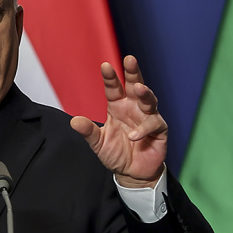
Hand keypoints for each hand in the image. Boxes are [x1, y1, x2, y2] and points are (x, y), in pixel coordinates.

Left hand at [70, 55, 166, 187]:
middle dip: (133, 73)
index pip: (114, 89)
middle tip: (129, 59)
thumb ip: (88, 132)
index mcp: (118, 107)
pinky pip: (153, 124)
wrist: (132, 173)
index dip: (110, 78)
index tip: (105, 66)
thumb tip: (74, 121)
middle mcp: (133, 108)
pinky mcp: (159, 130)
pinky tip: (134, 136)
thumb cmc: (116, 153)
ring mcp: (147, 117)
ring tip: (139, 88)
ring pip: (149, 100)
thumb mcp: (99, 143)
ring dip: (145, 94)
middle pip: (135, 86)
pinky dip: (144, 128)